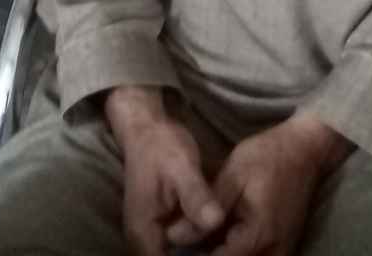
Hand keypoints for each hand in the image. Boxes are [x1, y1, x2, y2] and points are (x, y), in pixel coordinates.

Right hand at [104, 86, 224, 255]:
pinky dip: (195, 248)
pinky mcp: (161, 226)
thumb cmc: (162, 146)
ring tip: (225, 248)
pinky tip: (216, 241)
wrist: (147, 128)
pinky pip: (177, 248)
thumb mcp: (182, 167)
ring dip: (198, 255)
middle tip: (228, 252)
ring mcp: (151, 235)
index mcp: (144, 234)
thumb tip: (216, 222)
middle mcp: (143, 241)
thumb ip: (196, 196)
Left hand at [166, 114, 351, 255]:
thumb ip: (204, 209)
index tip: (176, 250)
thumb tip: (174, 236)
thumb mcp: (233, 175)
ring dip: (223, 254)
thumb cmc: (267, 156)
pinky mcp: (284, 249)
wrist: (305, 148)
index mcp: (258, 235)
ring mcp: (282, 253)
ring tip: (200, 243)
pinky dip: (237, 253)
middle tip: (187, 243)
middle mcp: (274, 253)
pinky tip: (221, 240)